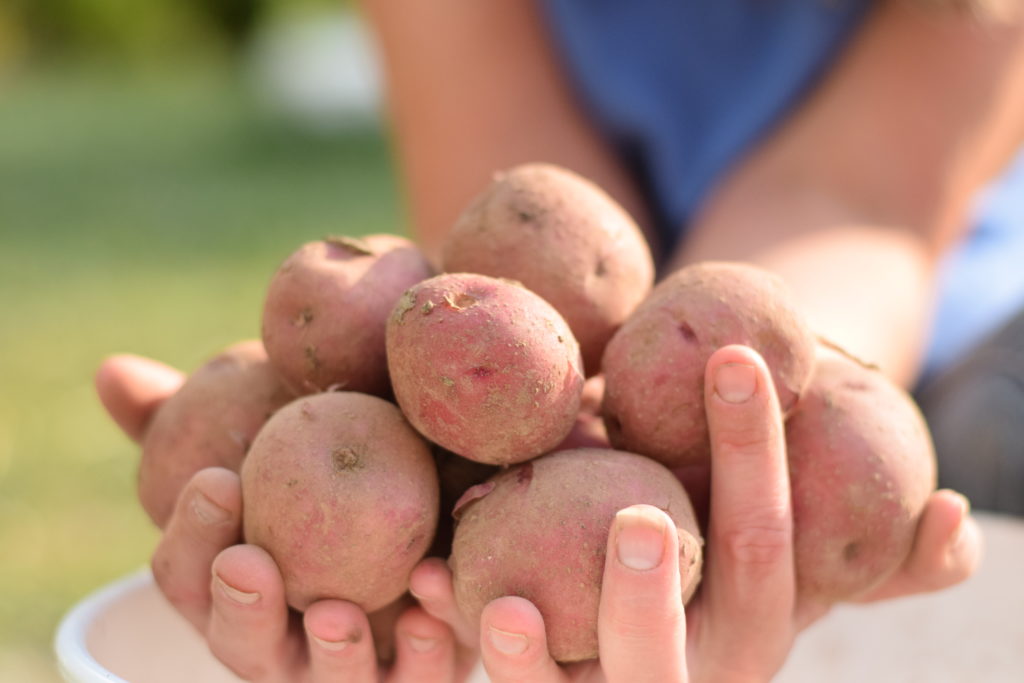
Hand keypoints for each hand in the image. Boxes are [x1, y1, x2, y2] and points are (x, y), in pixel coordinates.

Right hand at [96, 354, 473, 681]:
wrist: (414, 539)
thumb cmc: (311, 493)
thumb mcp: (261, 453)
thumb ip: (188, 422)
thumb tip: (115, 371)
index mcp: (229, 593)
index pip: (186, 577)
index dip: (191, 536)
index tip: (217, 479)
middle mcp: (277, 644)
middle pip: (241, 643)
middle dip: (240, 609)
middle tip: (247, 561)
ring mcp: (342, 670)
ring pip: (328, 679)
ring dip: (329, 651)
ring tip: (332, 614)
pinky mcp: (416, 674)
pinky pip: (418, 675)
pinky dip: (423, 649)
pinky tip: (429, 602)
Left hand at [406, 345, 981, 681]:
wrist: (658, 625)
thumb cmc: (734, 562)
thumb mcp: (798, 558)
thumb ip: (880, 558)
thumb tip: (964, 522)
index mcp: (748, 628)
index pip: (759, 546)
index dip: (757, 458)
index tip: (731, 359)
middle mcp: (680, 677)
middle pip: (667, 653)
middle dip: (652, 598)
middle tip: (638, 523)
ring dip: (530, 663)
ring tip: (496, 606)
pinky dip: (444, 643)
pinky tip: (413, 596)